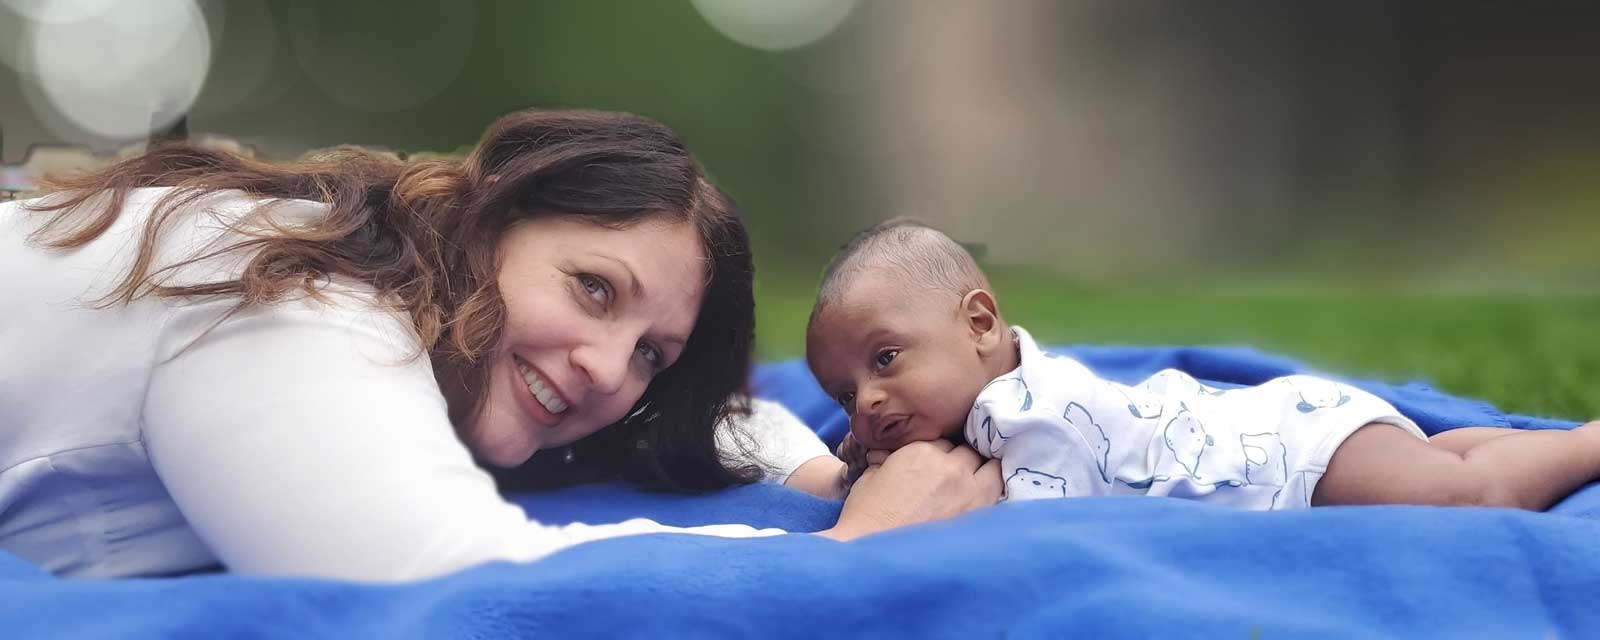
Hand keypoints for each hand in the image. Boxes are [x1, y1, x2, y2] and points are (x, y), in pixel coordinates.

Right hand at [816, 439, 1001, 540]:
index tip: (938, 465)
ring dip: (986, 474)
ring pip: (993, 470)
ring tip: (977, 486)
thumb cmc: (865, 515)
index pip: (944, 442)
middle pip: (970, 452)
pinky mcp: (978, 518)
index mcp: (922, 451)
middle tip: (958, 476)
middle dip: (965, 460)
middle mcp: (950, 467)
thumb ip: (888, 460)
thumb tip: (887, 457)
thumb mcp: (871, 475)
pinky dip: (993, 496)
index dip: (941, 453)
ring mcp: (968, 492)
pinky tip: (984, 504)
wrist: (872, 550)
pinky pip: (997, 495)